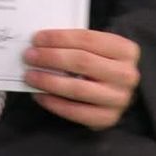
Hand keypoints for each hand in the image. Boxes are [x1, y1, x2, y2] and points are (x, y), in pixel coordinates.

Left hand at [25, 29, 139, 129]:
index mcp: (125, 50)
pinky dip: (54, 103)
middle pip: (82, 62)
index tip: (36, 39)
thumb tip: (39, 43)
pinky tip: (39, 95)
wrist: (115, 90)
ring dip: (49, 81)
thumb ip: (73, 44)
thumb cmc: (99, 63)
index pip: (88, 39)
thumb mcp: (95, 48)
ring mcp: (119, 98)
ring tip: (30, 76)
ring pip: (78, 88)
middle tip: (29, 56)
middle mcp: (126, 75)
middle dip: (51, 58)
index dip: (59, 38)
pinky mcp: (108, 118)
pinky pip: (76, 112)